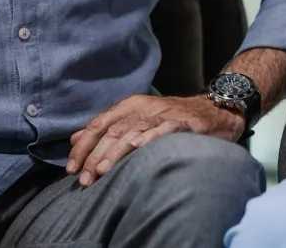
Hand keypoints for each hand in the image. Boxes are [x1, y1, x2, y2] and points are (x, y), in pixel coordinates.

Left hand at [67, 94, 243, 185]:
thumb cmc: (172, 118)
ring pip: (132, 132)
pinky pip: (162, 130)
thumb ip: (107, 127)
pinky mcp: (181, 122)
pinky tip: (136, 149)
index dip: (83, 146)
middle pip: (112, 131)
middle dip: (94, 156)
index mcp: (129, 105)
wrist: (213, 111)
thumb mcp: (136, 119)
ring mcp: (162, 114)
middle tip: (85, 179)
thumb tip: (74, 138)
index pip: (98, 124)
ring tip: (102, 171)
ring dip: (115, 153)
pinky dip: (148, 139)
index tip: (72, 167)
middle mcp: (143, 107)